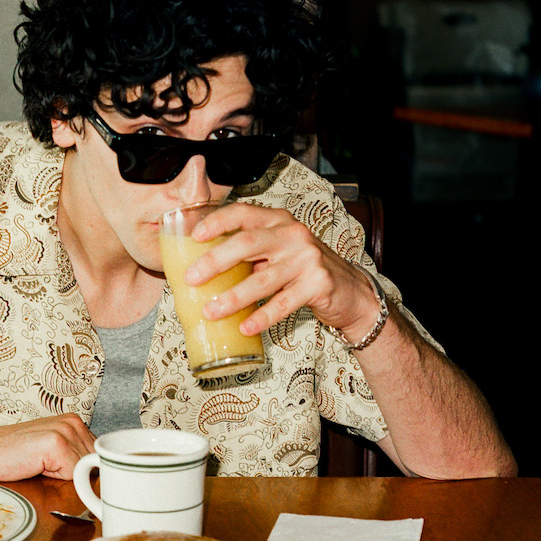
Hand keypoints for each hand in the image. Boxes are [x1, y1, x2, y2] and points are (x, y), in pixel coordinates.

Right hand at [0, 414, 94, 480]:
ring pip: (85, 470)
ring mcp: (65, 431)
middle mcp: (73, 422)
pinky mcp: (56, 444)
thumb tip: (100, 474)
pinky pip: (73, 474)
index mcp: (74, 422)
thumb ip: (74, 456)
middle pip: (95, 464)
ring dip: (64, 477)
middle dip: (75, 474)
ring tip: (39, 465)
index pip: (99, 455)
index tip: (63, 470)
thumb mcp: (49, 452)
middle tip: (44, 466)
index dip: (84, 470)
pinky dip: (56, 478)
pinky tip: (36, 466)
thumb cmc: (10, 455)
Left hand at [185, 203, 381, 337]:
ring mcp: (307, 259)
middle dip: (215, 261)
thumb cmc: (302, 270)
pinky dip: (261, 317)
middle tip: (191, 279)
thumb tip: (201, 270)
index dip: (218, 222)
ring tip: (210, 311)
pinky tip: (244, 327)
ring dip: (233, 297)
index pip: (244, 213)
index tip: (194, 236)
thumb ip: (249, 254)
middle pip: (247, 242)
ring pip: (262, 279)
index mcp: (278, 221)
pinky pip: (283, 303)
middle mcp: (293, 234)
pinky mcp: (318, 284)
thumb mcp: (278, 251)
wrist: (349, 290)